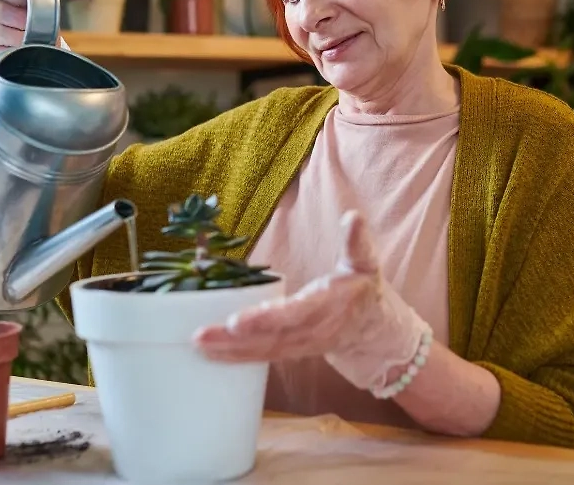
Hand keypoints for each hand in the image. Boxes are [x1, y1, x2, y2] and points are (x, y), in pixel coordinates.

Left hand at [194, 211, 430, 393]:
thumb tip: (352, 217)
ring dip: (229, 351)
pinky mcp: (290, 352)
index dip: (267, 319)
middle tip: (202, 335)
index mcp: (329, 306)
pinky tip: (209, 352)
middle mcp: (313, 332)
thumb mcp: (366, 263)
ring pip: (263, 352)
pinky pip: (261, 357)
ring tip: (199, 343)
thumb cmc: (364, 289)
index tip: (236, 321)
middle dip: (235, 339)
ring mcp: (301, 347)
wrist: (375, 330)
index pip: (295, 315)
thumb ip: (358, 242)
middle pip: (272, 338)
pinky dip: (235, 356)